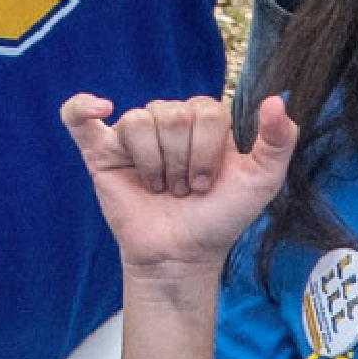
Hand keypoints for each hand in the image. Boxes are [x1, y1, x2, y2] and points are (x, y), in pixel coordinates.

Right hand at [61, 91, 296, 279]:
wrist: (181, 257)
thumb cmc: (219, 219)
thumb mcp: (260, 182)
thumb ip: (278, 142)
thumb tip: (275, 101)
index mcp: (201, 120)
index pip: (204, 111)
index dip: (207, 151)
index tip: (206, 185)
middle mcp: (166, 121)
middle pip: (170, 115)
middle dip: (180, 162)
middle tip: (181, 190)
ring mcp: (131, 136)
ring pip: (138, 121)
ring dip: (153, 164)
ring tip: (158, 187)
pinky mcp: (100, 151)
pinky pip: (78, 117)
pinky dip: (83, 107)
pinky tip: (102, 108)